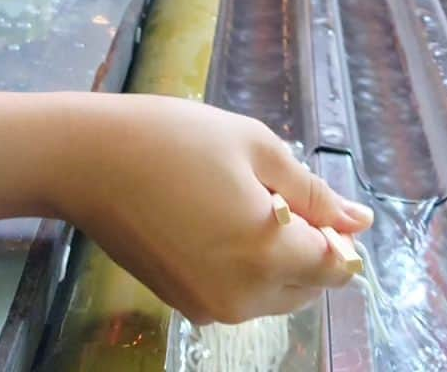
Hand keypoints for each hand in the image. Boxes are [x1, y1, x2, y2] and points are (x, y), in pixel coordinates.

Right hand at [58, 96, 372, 324]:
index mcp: (269, 256)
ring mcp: (210, 306)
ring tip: (236, 198)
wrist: (87, 160)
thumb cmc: (172, 139)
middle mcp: (244, 298)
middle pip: (308, 286)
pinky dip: (240, 266)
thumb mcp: (252, 146)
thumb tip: (359, 221)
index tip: (311, 194)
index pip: (337, 264)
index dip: (336, 229)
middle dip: (308, 246)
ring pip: (273, 294)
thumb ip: (311, 190)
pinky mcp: (182, 304)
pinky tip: (210, 218)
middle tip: (272, 188)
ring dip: (275, 257)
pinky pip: (235, 294)